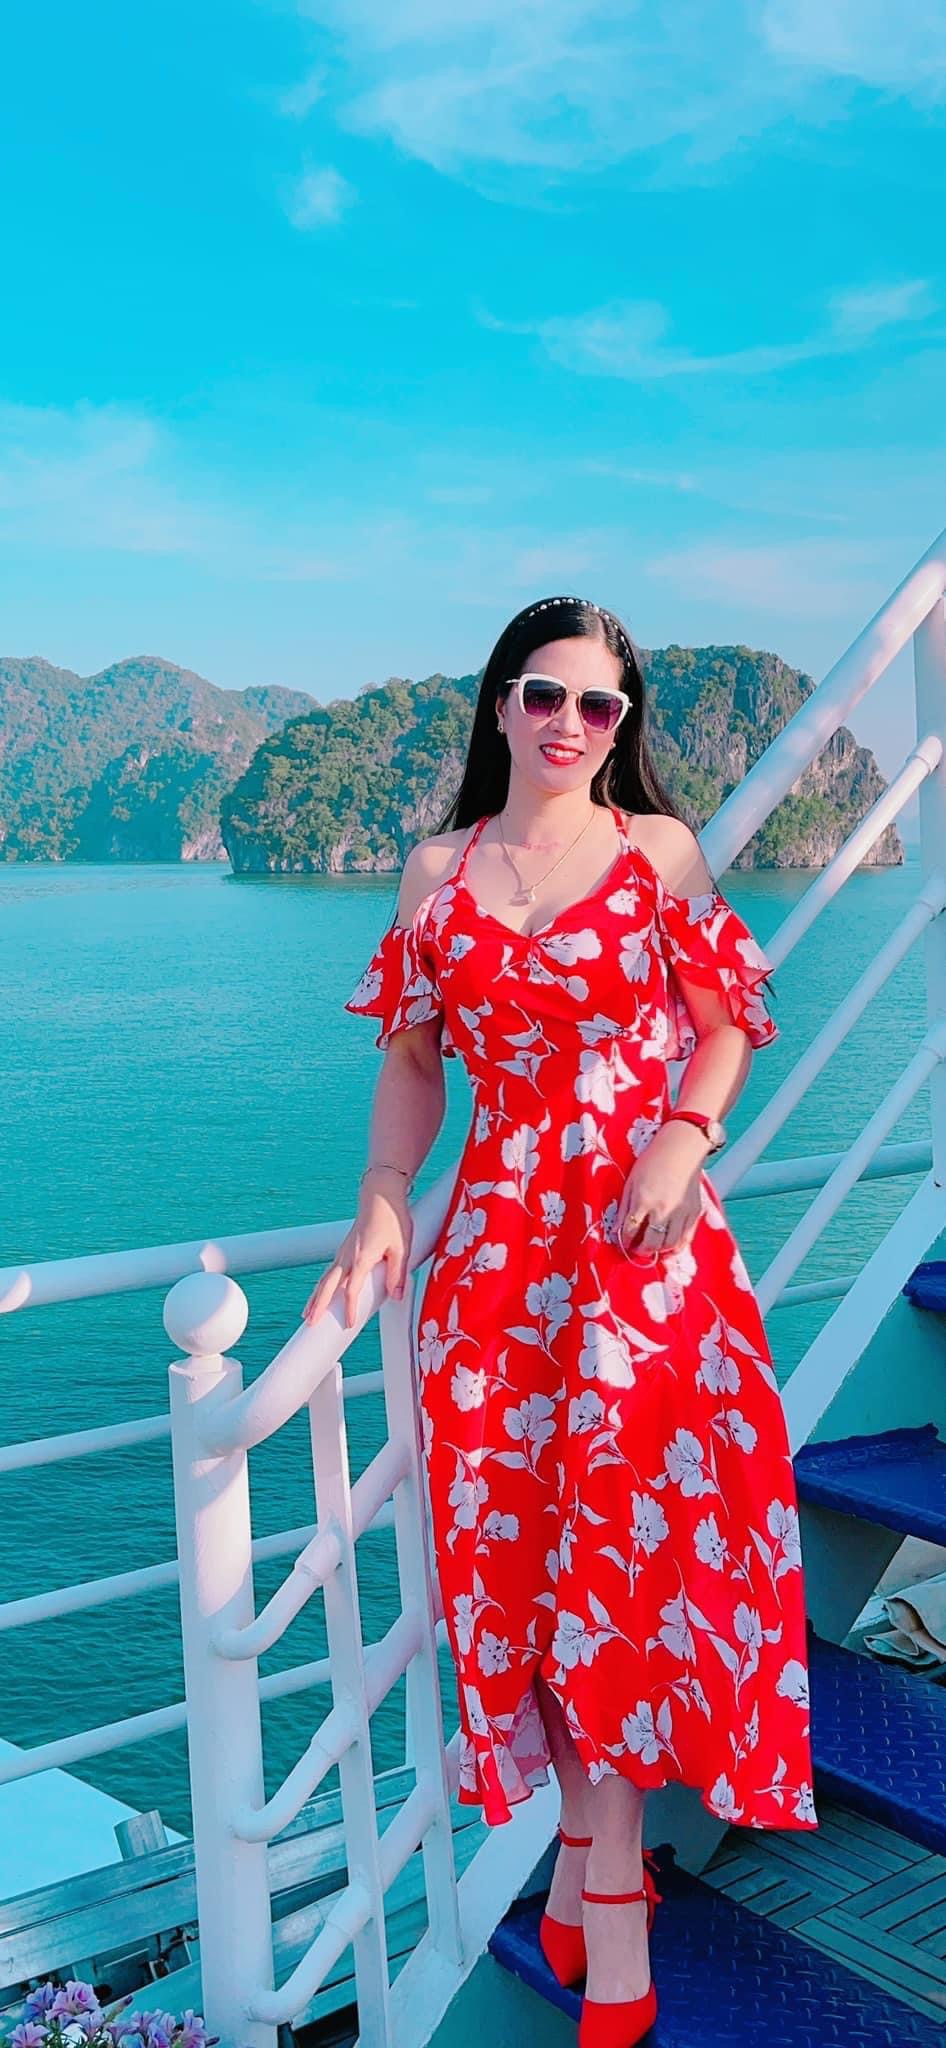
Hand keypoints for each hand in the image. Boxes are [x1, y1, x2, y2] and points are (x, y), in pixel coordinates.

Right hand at [302, 1181, 412, 1330]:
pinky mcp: (344, 1250)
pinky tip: (319, 1293)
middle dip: (318, 1306)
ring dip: (315, 1298)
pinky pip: (329, 1272)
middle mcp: (348, 1257)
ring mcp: (343, 1252)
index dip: (350, 1309)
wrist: (380, 1195)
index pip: (352, 1290)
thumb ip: (398, 1273)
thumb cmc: (392, 1219)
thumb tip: (396, 1296)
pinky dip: (321, 1286)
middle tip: (310, 1324)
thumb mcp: (402, 1247)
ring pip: (325, 1279)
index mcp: (362, 1258)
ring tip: (306, 1315)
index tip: (350, 1324)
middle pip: (328, 1286)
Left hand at [616, 1122, 706, 1260]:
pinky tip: (669, 1247)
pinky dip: (676, 1247)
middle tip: (636, 1249)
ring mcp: (681, 1213)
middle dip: (641, 1250)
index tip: (623, 1242)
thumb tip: (618, 1230)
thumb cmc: (653, 1162)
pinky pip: (686, 1238)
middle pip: (651, 1243)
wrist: (681, 1149)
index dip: (625, 1240)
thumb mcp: (631, 1182)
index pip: (631, 1231)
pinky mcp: (694, 1212)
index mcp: (644, 1201)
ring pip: (668, 1245)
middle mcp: (663, 1210)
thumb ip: (625, 1208)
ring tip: (651, 1248)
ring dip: (658, 1251)